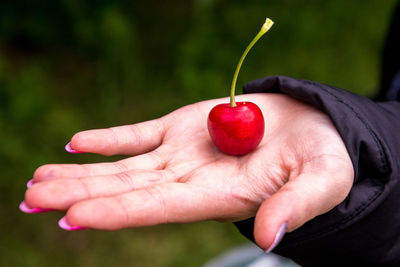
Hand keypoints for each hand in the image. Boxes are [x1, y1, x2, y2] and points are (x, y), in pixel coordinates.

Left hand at [23, 93, 353, 250]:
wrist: (312, 130)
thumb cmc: (322, 160)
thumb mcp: (321, 181)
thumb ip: (295, 207)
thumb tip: (271, 238)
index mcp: (220, 196)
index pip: (160, 208)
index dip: (118, 211)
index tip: (73, 217)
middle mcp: (191, 179)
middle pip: (127, 189)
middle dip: (80, 195)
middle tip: (30, 200)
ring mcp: (181, 153)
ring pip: (123, 164)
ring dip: (80, 171)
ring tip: (37, 179)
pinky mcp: (181, 128)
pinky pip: (137, 134)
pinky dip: (107, 139)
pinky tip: (77, 143)